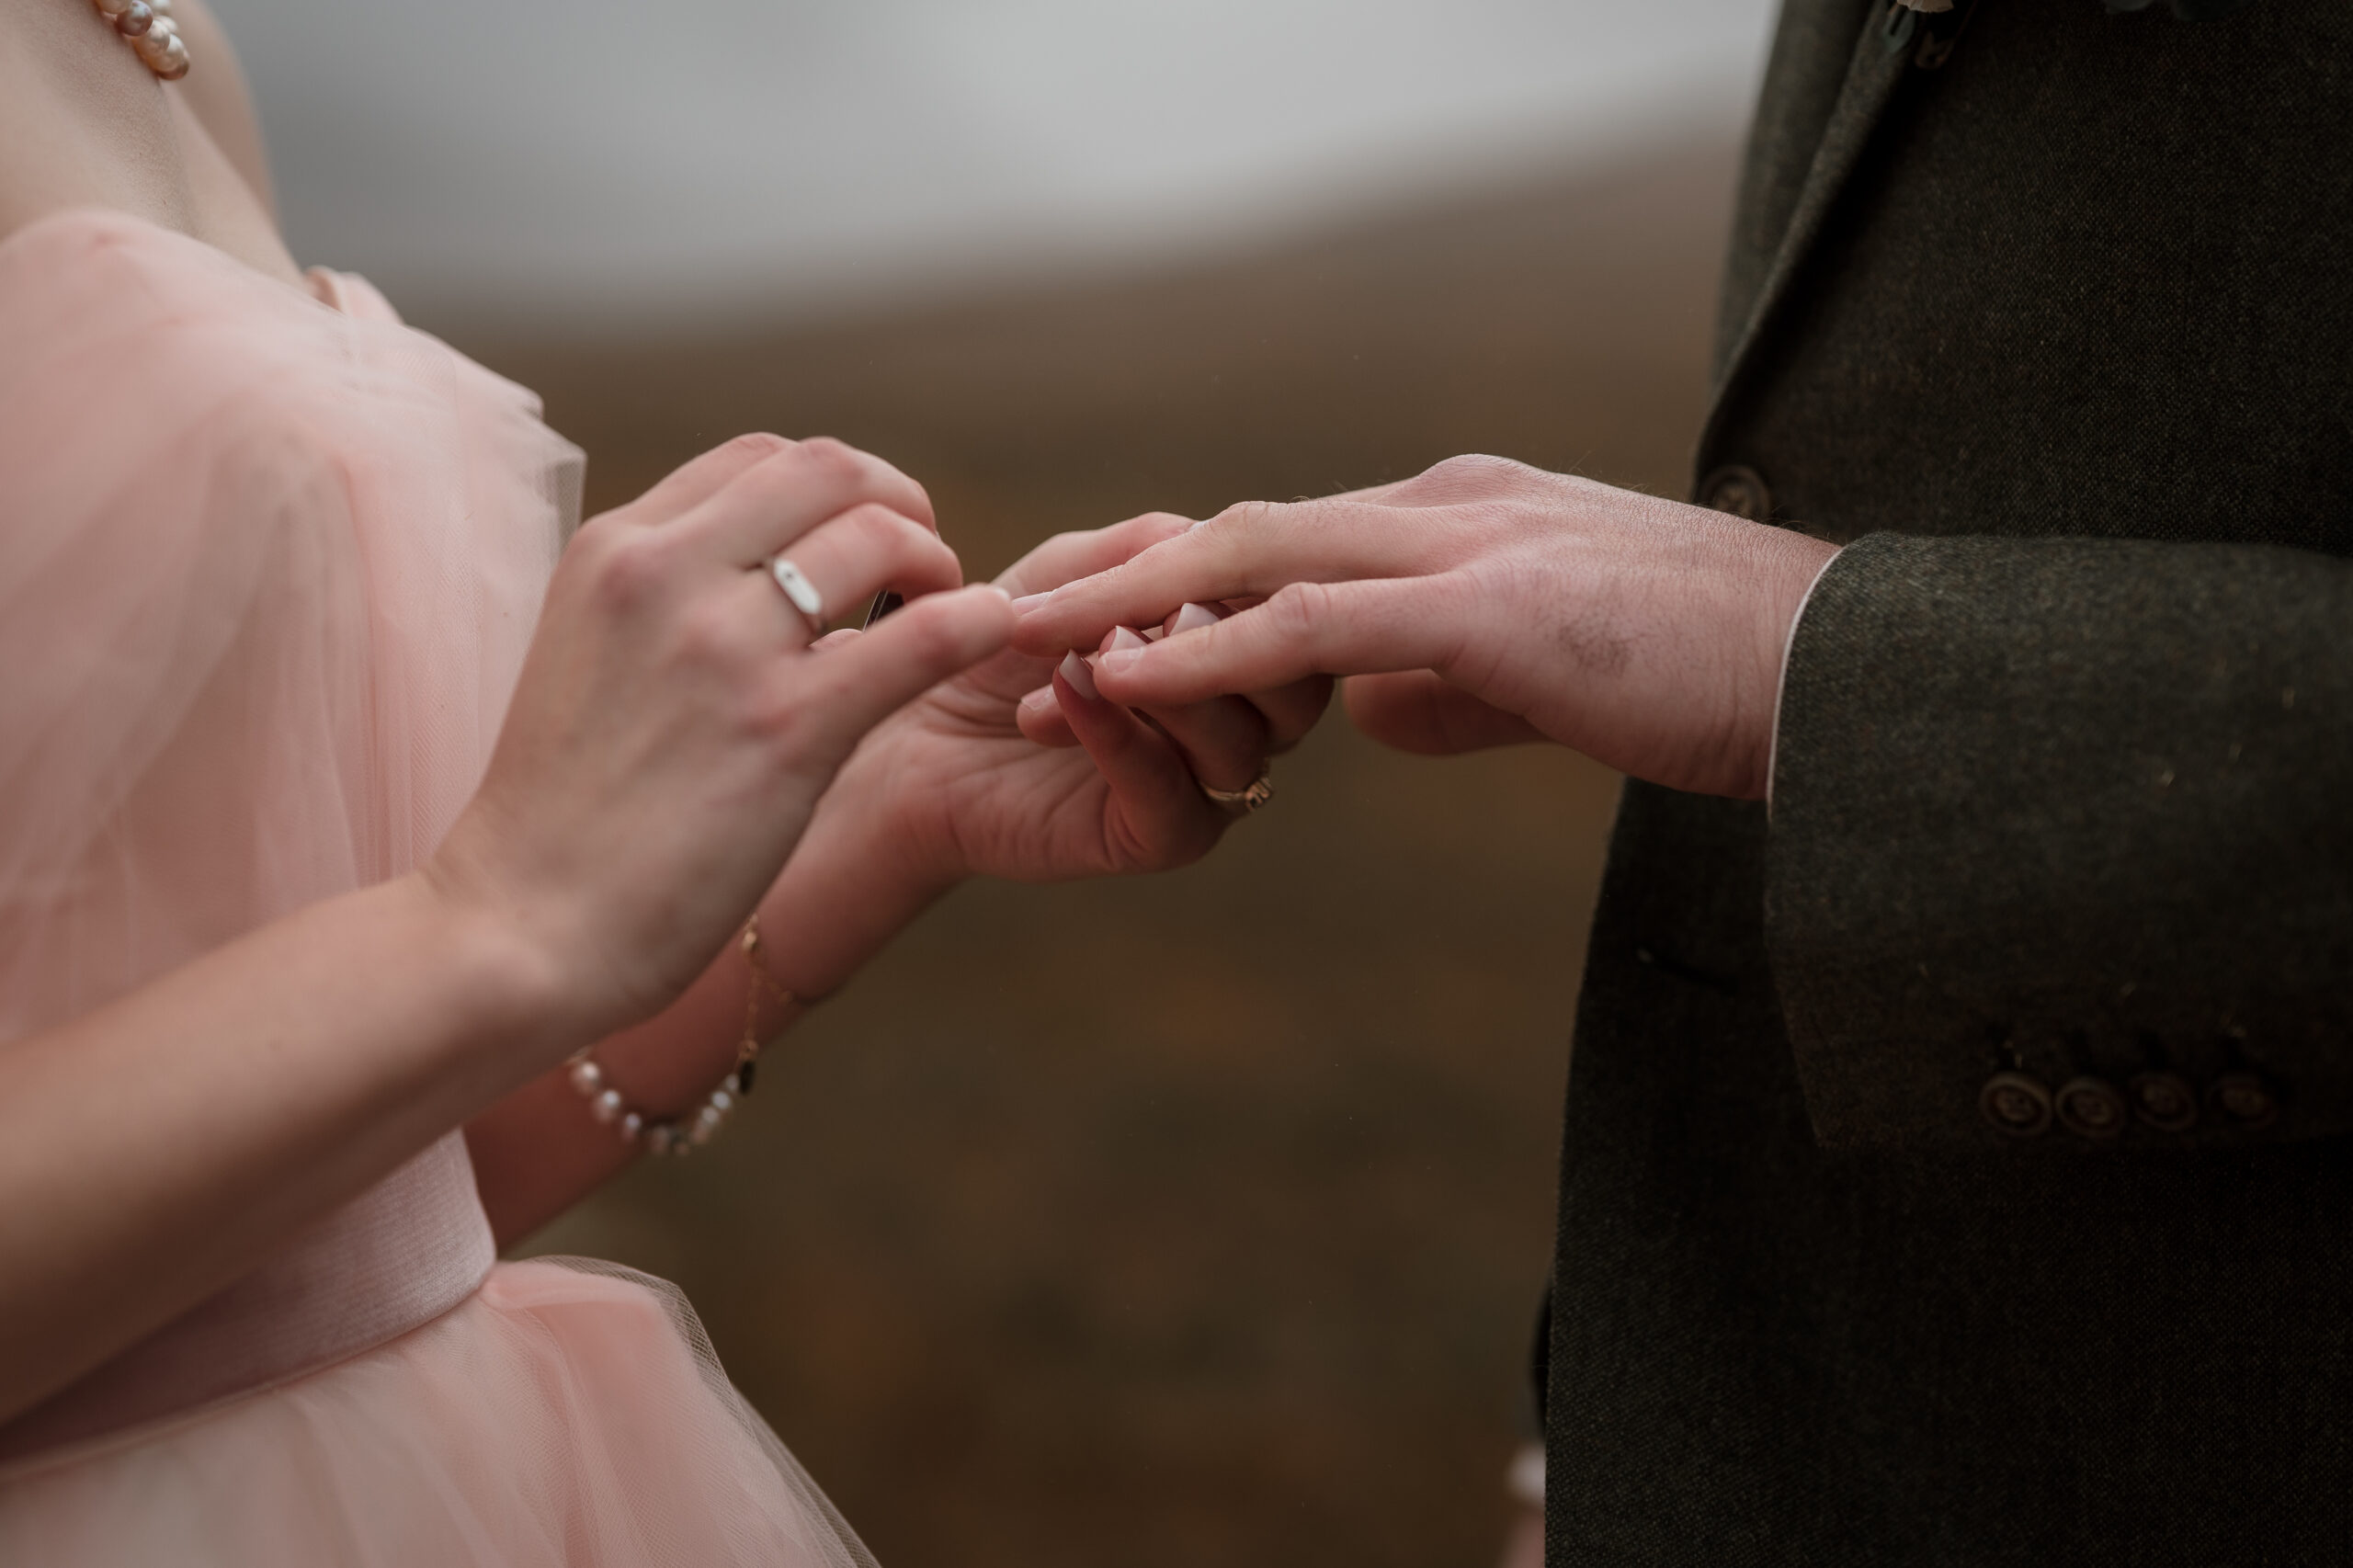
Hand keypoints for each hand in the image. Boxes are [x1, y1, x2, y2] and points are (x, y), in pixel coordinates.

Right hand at [426, 435, 1013, 1040]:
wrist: (518, 929)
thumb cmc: (562, 820)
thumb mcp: (589, 657)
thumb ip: (666, 600)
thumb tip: (761, 577)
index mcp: (615, 550)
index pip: (758, 460)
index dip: (837, 492)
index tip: (862, 549)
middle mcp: (664, 573)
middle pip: (828, 470)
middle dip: (898, 502)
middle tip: (924, 569)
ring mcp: (723, 647)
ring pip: (879, 533)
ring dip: (937, 563)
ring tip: (947, 618)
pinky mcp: (783, 729)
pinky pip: (923, 636)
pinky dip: (977, 622)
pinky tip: (993, 637)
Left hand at [754, 515, 1330, 993]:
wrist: (910, 733)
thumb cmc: (996, 647)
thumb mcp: (1072, 575)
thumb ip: (1147, 551)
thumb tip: (1215, 538)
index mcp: (1236, 652)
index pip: (1288, 618)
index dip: (1244, 585)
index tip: (1174, 559)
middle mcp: (1239, 721)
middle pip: (1294, 690)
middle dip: (1224, 640)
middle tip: (1150, 613)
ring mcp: (1204, 786)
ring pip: (1240, 746)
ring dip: (1164, 688)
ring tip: (1086, 656)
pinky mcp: (1156, 839)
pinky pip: (1172, 798)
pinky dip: (1123, 741)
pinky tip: (1068, 696)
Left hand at [1009, 454, 1839, 798]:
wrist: (1836, 679)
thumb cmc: (1713, 680)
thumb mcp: (1554, 675)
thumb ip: (1450, 681)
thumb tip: (1369, 712)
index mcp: (1461, 516)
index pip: (1286, 540)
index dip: (1176, 582)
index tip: (1085, 628)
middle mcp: (1446, 508)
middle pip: (1241, 528)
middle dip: (1118, 572)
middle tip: (1007, 613)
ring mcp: (1465, 546)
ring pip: (1255, 555)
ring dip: (1129, 601)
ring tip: (1020, 639)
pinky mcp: (1485, 610)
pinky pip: (1311, 623)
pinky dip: (1208, 647)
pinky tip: (1129, 678)